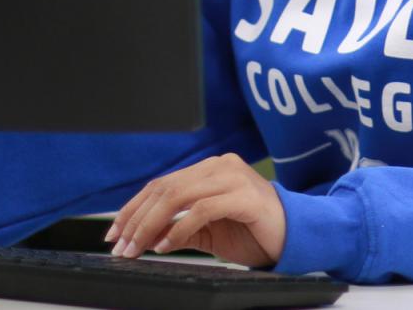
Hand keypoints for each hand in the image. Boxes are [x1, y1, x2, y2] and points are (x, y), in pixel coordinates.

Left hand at [104, 153, 284, 267]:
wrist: (297, 238)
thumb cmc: (255, 233)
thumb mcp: (209, 232)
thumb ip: (180, 229)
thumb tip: (146, 237)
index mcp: (211, 169)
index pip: (162, 184)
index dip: (134, 208)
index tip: (115, 233)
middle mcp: (221, 166)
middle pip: (165, 188)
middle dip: (137, 219)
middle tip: (121, 245)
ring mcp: (234, 177)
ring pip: (178, 195)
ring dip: (151, 225)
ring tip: (138, 247)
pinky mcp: (246, 196)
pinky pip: (202, 209)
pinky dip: (179, 229)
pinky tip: (167, 245)